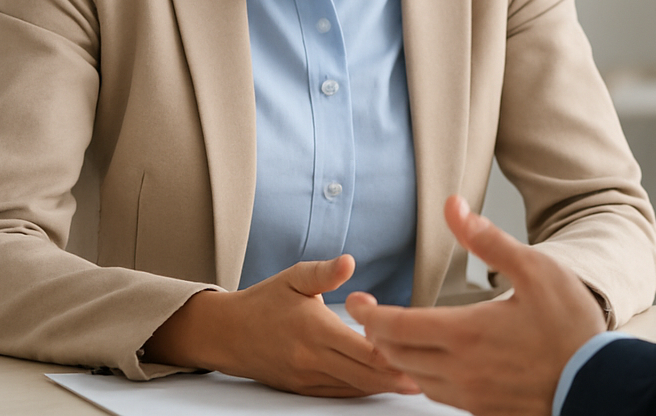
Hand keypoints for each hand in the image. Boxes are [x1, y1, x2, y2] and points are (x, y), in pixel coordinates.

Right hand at [143, 254, 419, 396]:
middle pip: (364, 374)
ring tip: (417, 381)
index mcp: (314, 330)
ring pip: (354, 387)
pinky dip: (363, 389)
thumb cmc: (263, 302)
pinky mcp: (303, 388)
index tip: (418, 350)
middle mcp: (312, 359)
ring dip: (384, 385)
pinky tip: (383, 384)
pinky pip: (340, 393)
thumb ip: (324, 272)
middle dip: (397, 376)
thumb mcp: (293, 278)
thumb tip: (349, 261)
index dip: (391, 353)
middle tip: (431, 373)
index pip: (361, 348)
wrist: (225, 334)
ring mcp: (307, 378)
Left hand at [346, 197, 605, 415]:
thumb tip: (453, 208)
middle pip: (396, 354)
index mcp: (465, 332)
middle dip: (376, 333)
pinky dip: (423, 376)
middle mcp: (459, 369)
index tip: (356, 301)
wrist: (596, 382)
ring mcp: (470, 394)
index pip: (395, 326)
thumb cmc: (571, 326)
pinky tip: (433, 364)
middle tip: (370, 316)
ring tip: (396, 337)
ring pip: (413, 377)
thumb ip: (488, 241)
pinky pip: (438, 394)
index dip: (368, 313)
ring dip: (398, 356)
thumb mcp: (536, 269)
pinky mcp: (483, 410)